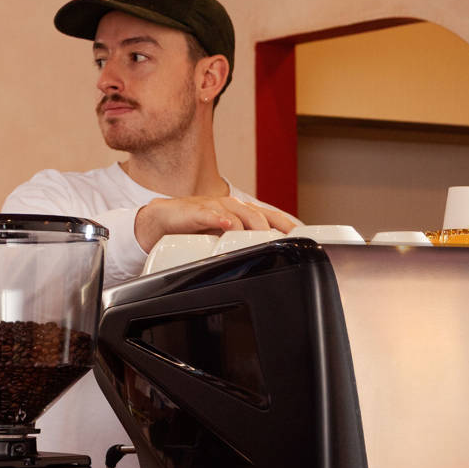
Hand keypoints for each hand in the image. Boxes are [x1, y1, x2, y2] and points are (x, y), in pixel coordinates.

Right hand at [134, 194, 296, 251]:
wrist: (166, 219)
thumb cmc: (199, 227)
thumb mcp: (227, 238)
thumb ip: (246, 244)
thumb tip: (270, 261)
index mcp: (243, 213)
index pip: (271, 216)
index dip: (286, 225)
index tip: (302, 237)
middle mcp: (233, 207)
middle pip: (258, 215)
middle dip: (271, 229)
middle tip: (283, 244)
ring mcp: (215, 206)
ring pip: (238, 214)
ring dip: (251, 225)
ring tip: (262, 236)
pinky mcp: (196, 211)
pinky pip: (210, 214)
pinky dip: (219, 218)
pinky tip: (227, 225)